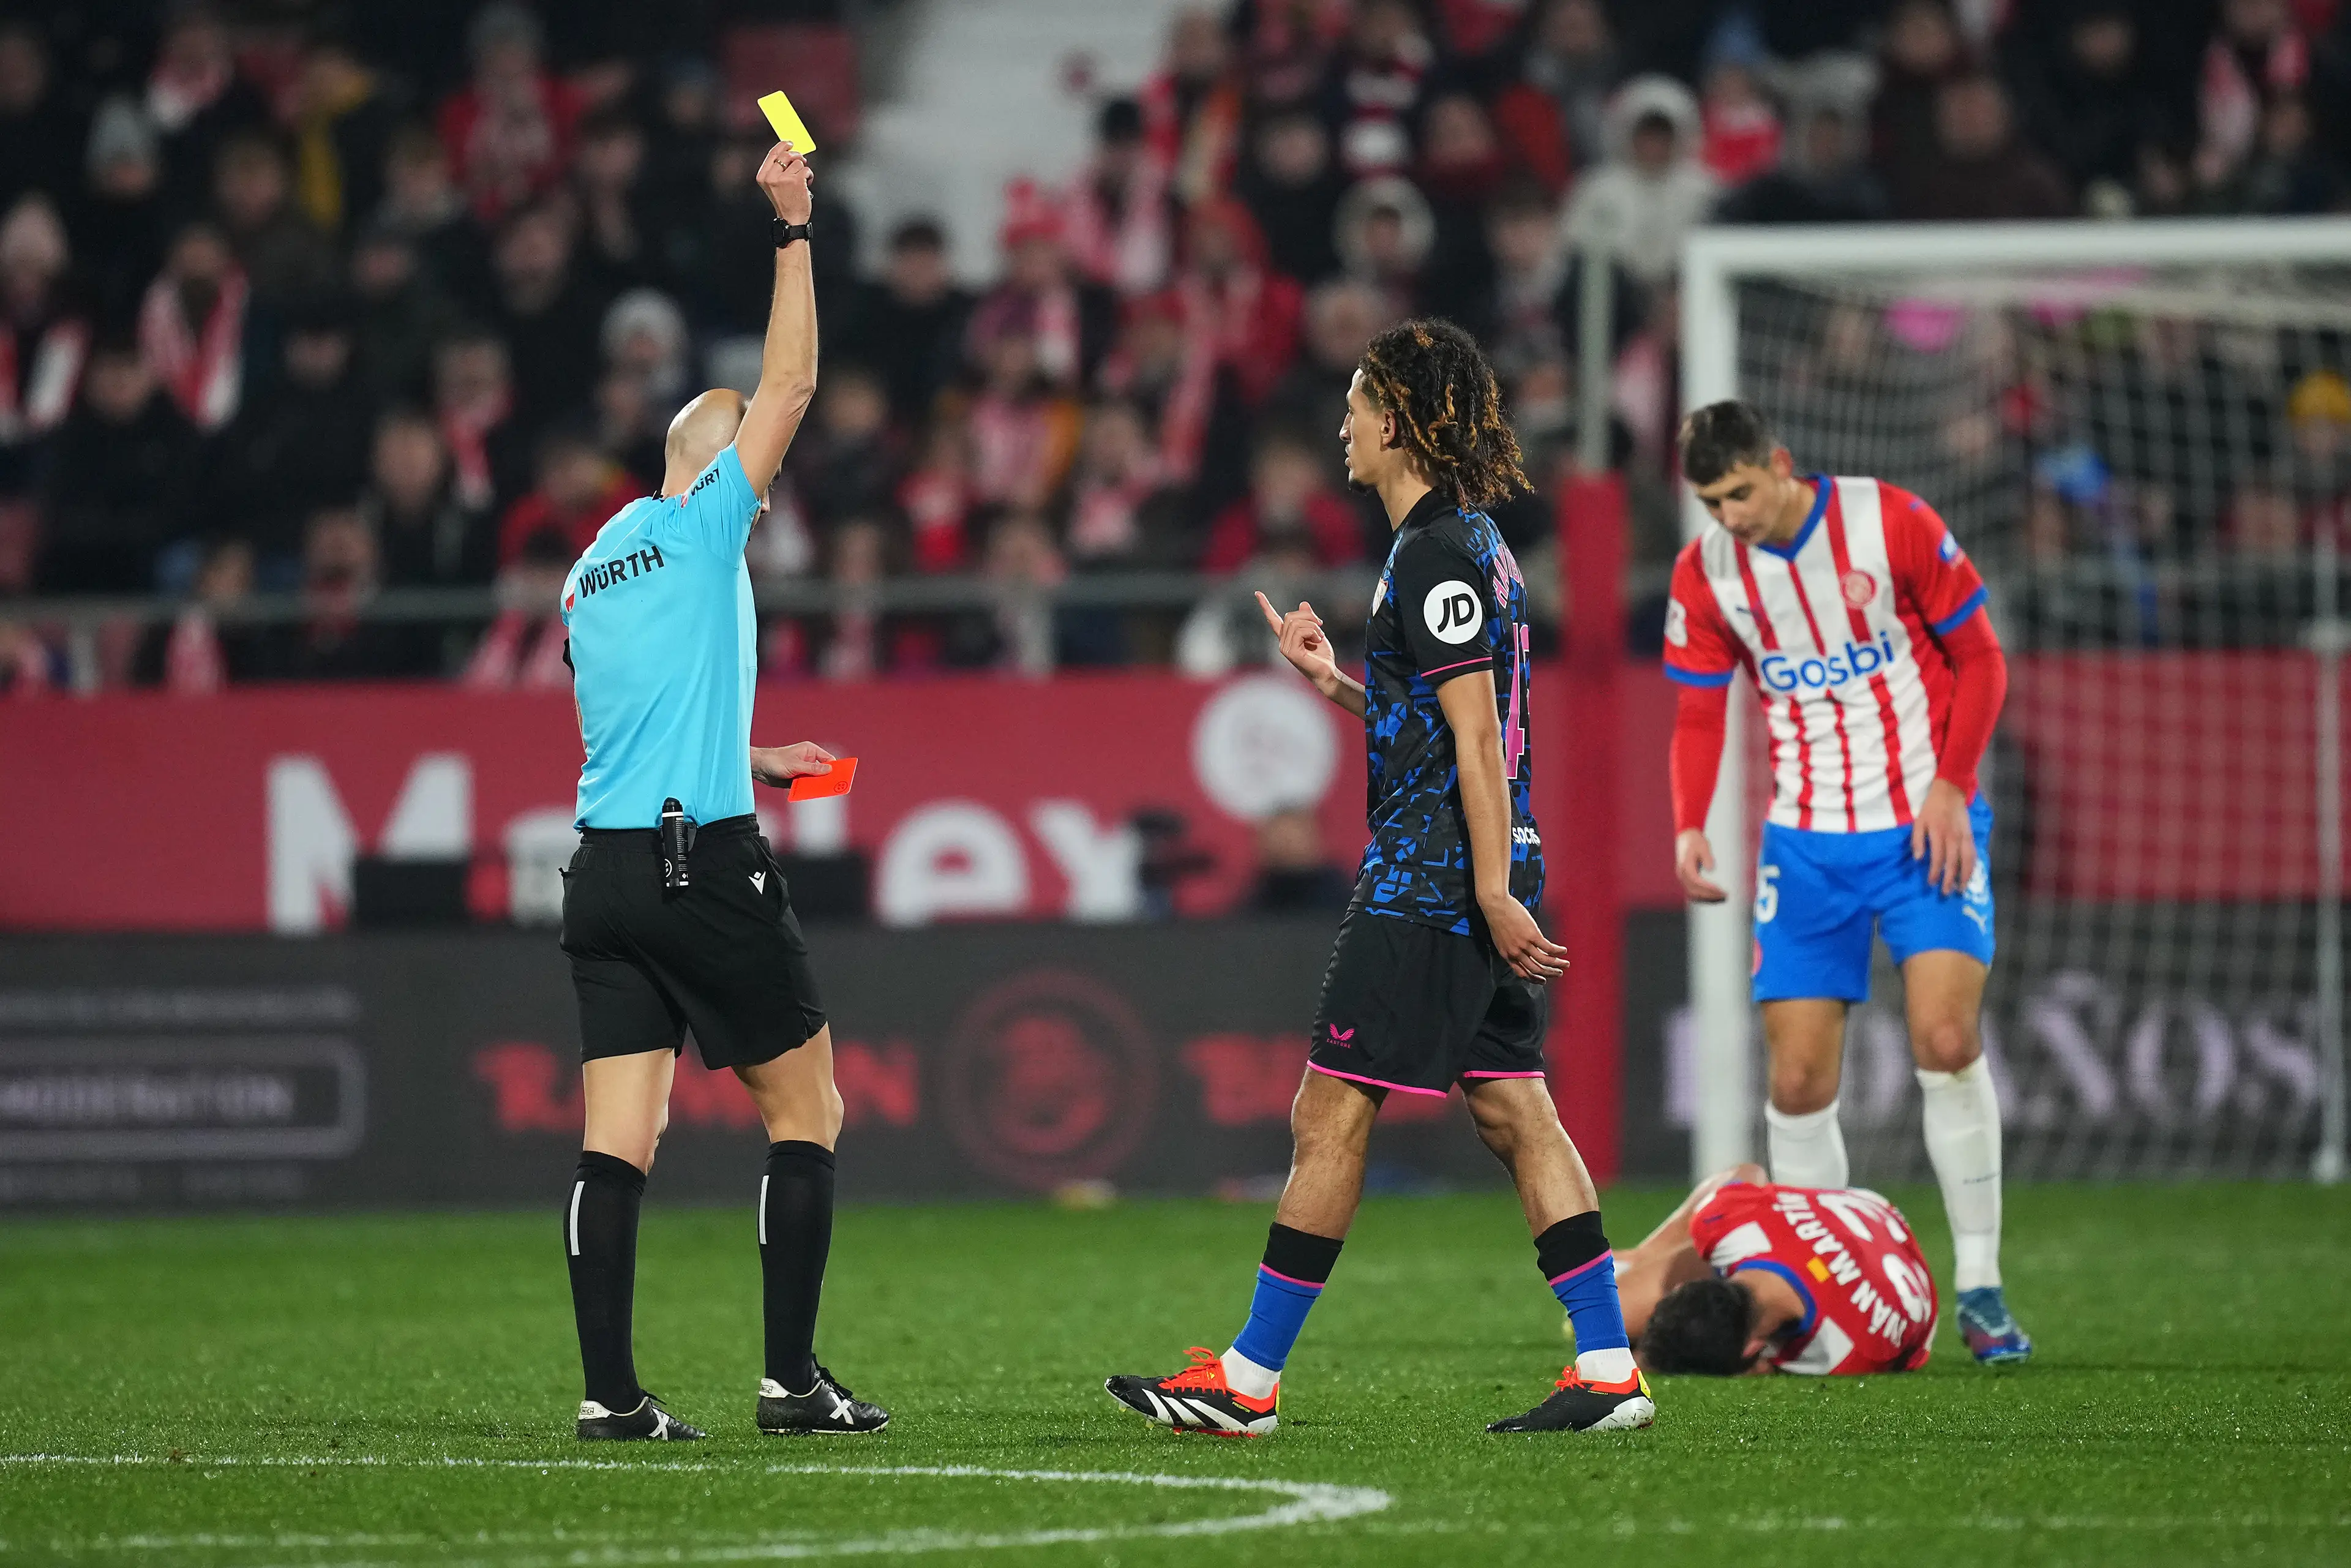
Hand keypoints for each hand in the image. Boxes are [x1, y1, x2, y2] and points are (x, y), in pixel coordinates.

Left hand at [751, 741, 834, 787]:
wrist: (758, 767)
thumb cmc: (775, 761)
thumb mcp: (795, 765)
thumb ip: (813, 768)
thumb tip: (830, 770)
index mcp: (810, 751)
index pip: (828, 759)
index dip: (835, 768)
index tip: (840, 777)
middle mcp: (808, 760)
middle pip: (823, 771)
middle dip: (826, 779)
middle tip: (833, 788)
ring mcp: (803, 770)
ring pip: (815, 780)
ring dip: (816, 786)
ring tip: (818, 792)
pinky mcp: (797, 779)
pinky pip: (806, 786)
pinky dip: (807, 790)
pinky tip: (807, 794)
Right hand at [755, 142, 812, 223]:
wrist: (791, 218)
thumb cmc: (785, 201)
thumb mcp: (774, 185)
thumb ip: (777, 169)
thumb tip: (789, 151)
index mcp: (763, 176)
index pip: (772, 154)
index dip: (782, 146)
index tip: (789, 143)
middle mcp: (771, 177)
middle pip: (786, 155)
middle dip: (797, 156)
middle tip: (801, 161)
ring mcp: (784, 179)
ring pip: (798, 162)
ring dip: (803, 169)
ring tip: (802, 181)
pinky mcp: (796, 181)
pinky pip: (806, 169)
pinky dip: (809, 175)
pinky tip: (806, 184)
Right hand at [1255, 592, 1337, 690]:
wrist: (1327, 673)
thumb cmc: (1322, 655)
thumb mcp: (1317, 631)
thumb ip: (1309, 619)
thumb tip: (1303, 603)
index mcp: (1287, 637)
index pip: (1273, 619)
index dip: (1265, 605)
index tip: (1257, 593)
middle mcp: (1282, 642)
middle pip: (1290, 616)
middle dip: (1308, 616)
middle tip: (1320, 625)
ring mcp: (1284, 648)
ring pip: (1295, 623)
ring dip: (1313, 626)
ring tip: (1320, 636)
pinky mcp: (1290, 653)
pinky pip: (1300, 631)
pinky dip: (1313, 632)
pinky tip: (1318, 640)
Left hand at [1482, 895, 1569, 983]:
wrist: (1495, 905)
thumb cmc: (1497, 918)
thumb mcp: (1500, 939)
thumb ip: (1510, 948)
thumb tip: (1523, 952)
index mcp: (1507, 955)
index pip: (1522, 973)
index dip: (1534, 979)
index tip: (1543, 980)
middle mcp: (1516, 953)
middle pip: (1535, 969)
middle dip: (1549, 973)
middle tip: (1558, 974)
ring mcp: (1524, 945)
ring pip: (1544, 960)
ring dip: (1556, 964)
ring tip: (1565, 964)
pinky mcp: (1532, 935)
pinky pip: (1548, 947)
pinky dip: (1557, 951)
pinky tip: (1563, 950)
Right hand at [1675, 828, 1726, 902]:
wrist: (1686, 836)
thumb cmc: (1696, 841)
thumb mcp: (1703, 846)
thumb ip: (1707, 857)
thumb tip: (1710, 868)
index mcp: (1685, 866)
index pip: (1696, 881)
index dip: (1707, 887)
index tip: (1719, 889)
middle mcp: (1682, 874)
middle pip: (1694, 890)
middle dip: (1709, 895)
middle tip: (1724, 895)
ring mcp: (1683, 877)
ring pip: (1693, 893)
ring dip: (1706, 897)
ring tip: (1720, 897)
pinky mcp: (1686, 878)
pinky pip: (1693, 891)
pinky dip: (1702, 895)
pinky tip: (1713, 896)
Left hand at [1910, 777, 1974, 894]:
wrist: (1950, 792)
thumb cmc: (1931, 808)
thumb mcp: (1918, 821)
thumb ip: (1917, 840)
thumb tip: (1918, 859)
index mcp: (1938, 834)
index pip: (1937, 858)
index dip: (1934, 872)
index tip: (1931, 883)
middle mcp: (1953, 837)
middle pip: (1953, 862)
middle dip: (1950, 879)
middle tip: (1946, 892)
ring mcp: (1964, 837)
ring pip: (1967, 860)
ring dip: (1964, 876)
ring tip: (1961, 889)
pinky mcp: (1970, 835)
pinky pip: (1973, 854)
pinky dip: (1972, 866)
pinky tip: (1969, 875)